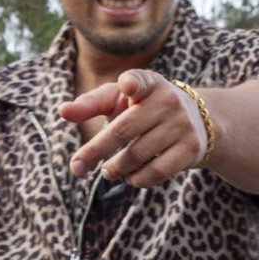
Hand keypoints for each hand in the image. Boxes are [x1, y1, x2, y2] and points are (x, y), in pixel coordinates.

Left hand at [62, 69, 205, 188]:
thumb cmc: (143, 108)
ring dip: (116, 169)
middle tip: (77, 167)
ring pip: (137, 155)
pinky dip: (137, 179)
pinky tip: (130, 177)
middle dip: (95, 151)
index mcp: (149, 83)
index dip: (132, 83)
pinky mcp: (191, 148)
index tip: (126, 87)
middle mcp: (168, 100)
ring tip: (108, 171)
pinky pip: (157, 172)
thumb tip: (63, 111)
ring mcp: (182, 125)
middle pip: (123, 130)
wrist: (195, 121)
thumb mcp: (118, 100)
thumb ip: (90, 104)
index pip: (140, 80)